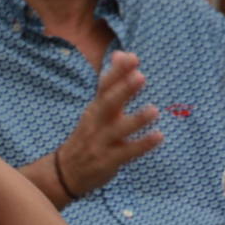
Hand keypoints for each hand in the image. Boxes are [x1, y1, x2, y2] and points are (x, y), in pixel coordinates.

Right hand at [54, 52, 161, 197]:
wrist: (66, 171)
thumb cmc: (88, 135)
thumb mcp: (96, 109)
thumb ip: (112, 83)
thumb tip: (122, 53)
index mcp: (95, 109)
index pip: (104, 86)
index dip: (117, 72)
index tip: (132, 57)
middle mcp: (96, 123)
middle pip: (108, 104)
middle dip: (123, 90)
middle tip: (140, 76)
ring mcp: (101, 143)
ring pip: (118, 130)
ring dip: (136, 120)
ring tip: (154, 110)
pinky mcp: (108, 161)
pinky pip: (127, 152)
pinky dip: (142, 145)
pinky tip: (158, 137)